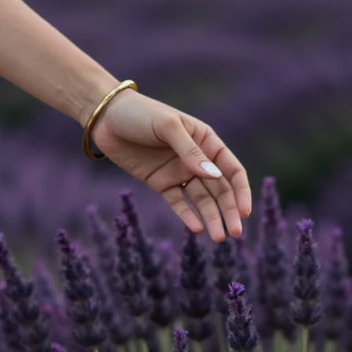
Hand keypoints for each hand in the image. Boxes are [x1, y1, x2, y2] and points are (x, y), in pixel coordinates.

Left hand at [92, 88, 252, 241]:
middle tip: (236, 233)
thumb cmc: (141, 113)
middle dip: (229, 211)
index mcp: (206, 141)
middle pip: (220, 190)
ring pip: (201, 200)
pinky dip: (187, 215)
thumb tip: (213, 176)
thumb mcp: (168, 126)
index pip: (232, 170)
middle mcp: (197, 159)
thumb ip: (190, 151)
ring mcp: (178, 172)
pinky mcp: (160, 182)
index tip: (245, 212)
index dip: (241, 191)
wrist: (106, 117)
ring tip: (219, 238)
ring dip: (211, 218)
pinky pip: (177, 202)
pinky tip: (197, 228)